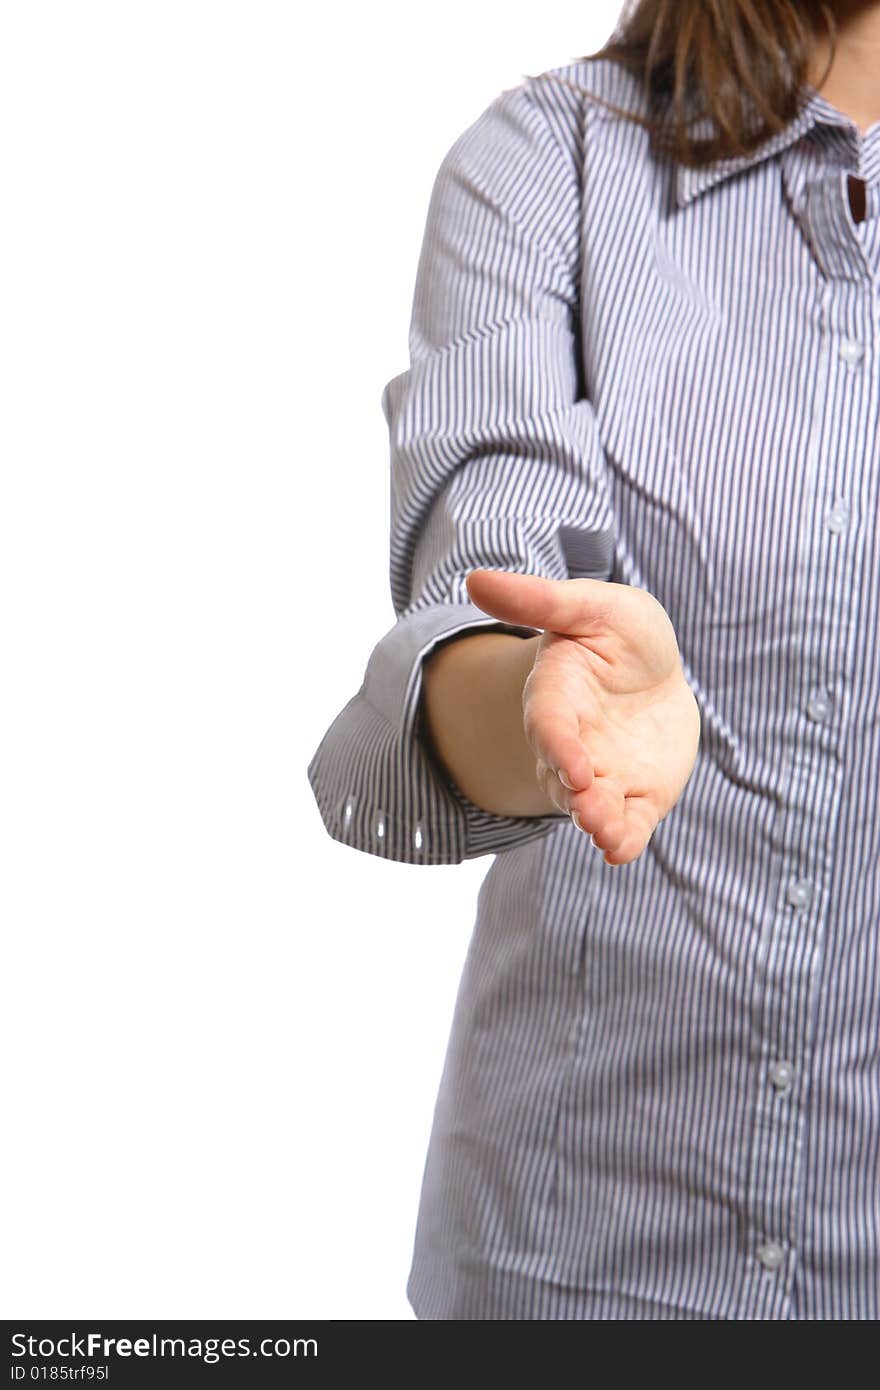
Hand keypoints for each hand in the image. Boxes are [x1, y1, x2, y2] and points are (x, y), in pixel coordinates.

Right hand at [465, 568, 700, 864]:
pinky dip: (622, 839)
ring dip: (597, 821)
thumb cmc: (618, 634)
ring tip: (605, 831)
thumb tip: (473, 577)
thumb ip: (539, 599)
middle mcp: (572, 743)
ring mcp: (602, 775)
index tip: (576, 768)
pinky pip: (626, 824)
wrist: (655, 674)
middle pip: (563, 775)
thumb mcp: (591, 606)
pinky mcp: (635, 796)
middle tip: (590, 809)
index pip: (549, 725)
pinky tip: (620, 849)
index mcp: (556, 695)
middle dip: (576, 795)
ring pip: (590, 806)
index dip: (559, 746)